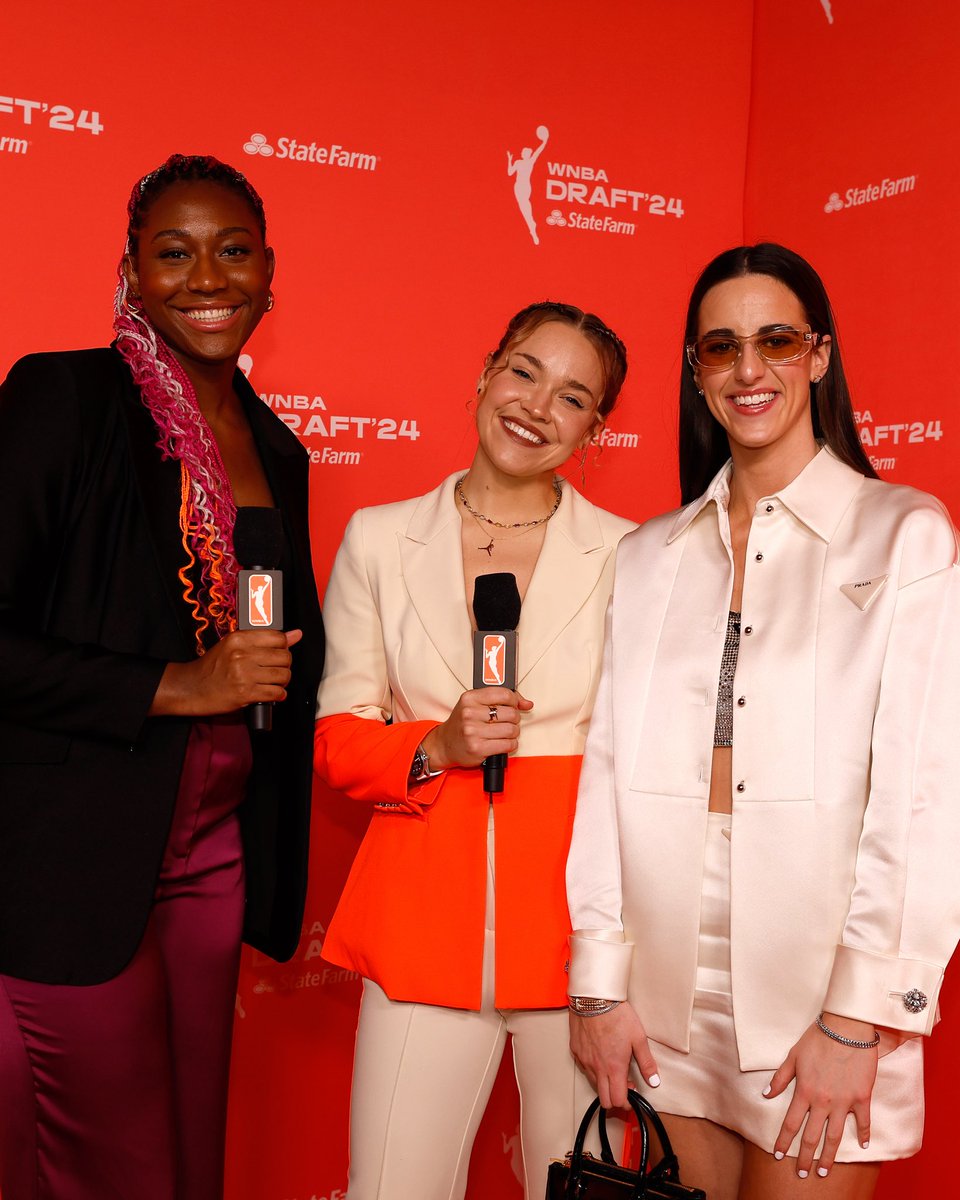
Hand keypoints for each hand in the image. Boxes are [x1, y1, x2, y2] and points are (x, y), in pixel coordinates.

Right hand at [150, 629, 302, 716]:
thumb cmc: (212, 667)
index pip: (279, 638)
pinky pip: (276, 693)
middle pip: (284, 657)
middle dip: (284, 666)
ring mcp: (244, 674)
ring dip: (282, 682)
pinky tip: (271, 694)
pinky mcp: (245, 693)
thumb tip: (296, 634)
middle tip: (275, 670)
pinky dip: (278, 695)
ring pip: (283, 676)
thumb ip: (265, 640)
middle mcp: (242, 654)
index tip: (278, 654)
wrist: (192, 688)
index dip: (283, 647)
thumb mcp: (234, 646)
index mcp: (239, 639)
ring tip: (273, 682)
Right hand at [421, 687, 532, 769]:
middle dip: (514, 719)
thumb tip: (527, 703)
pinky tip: (503, 743)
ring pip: (511, 730)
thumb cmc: (462, 723)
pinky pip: (507, 745)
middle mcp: (469, 713)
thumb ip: (501, 699)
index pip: (504, 694)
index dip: (514, 700)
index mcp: (469, 698)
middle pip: (511, 713)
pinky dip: (510, 745)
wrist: (444, 744)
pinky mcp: (477, 748)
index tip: (514, 705)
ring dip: (513, 733)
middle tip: (507, 722)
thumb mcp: (475, 704)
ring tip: (504, 733)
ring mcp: (472, 731)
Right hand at [569, 1002, 659, 1109]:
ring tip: (613, 1068)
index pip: (618, 1101)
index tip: (633, 1094)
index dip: (627, 1103)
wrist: (594, 998)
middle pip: (604, 1099)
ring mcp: (584, 1060)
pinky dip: (593, 1068)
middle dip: (615, 1098)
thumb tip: (654, 1081)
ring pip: (593, 1084)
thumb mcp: (638, 1038)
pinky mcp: (576, 1051)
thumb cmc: (616, 1015)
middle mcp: (597, 1068)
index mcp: (614, 1068)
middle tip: (624, 1085)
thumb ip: (646, 1062)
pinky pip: (584, 1067)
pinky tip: (600, 1055)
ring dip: (604, 1083)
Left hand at [765, 1013, 877, 1177]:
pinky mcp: (862, 1097)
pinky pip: (863, 1122)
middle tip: (803, 1174)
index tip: (777, 1155)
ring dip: (828, 1156)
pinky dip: (863, 1135)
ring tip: (823, 1171)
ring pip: (834, 1136)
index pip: (790, 1124)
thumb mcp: (793, 1056)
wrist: (846, 1027)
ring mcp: (843, 1101)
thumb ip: (780, 1078)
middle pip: (811, 1136)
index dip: (783, 1141)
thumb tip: (766, 1095)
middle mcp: (822, 1101)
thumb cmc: (817, 1038)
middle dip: (805, 1157)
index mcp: (804, 1091)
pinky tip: (862, 1147)